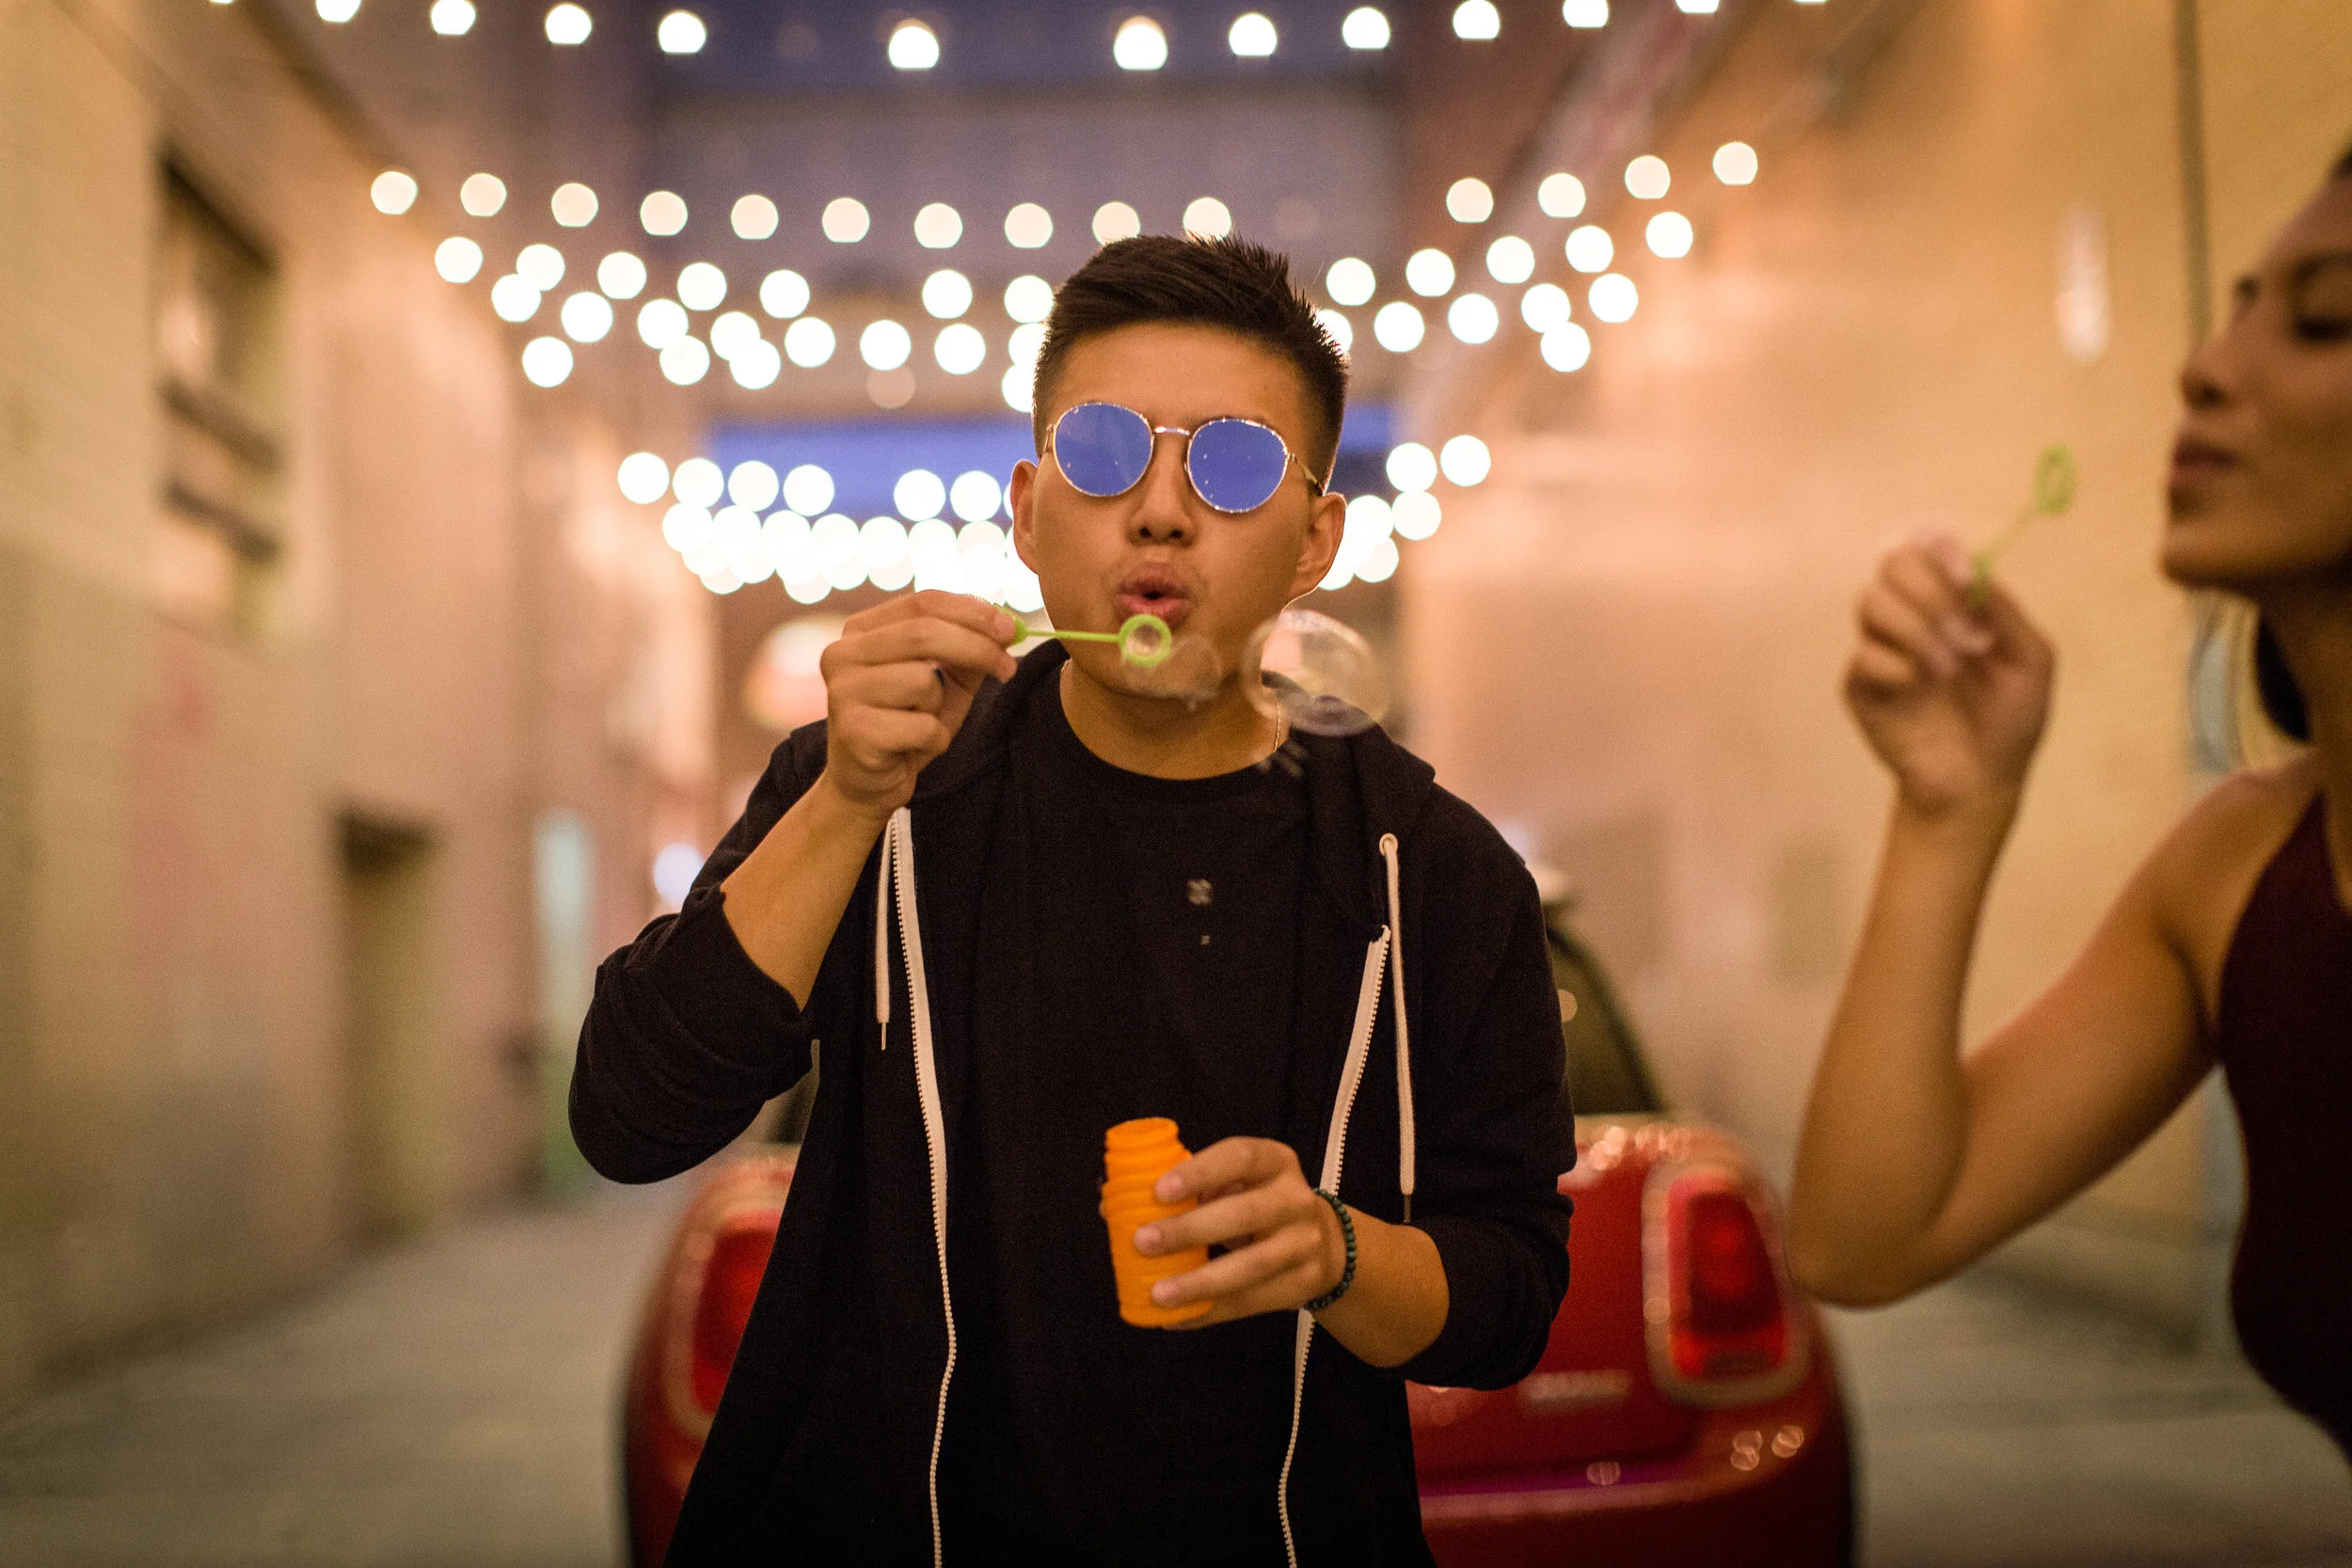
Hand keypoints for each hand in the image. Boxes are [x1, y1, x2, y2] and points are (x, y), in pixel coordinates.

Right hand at [819, 592, 1018, 819]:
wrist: (866, 786)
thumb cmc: (906, 726)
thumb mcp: (942, 683)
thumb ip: (966, 652)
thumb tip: (1004, 626)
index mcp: (862, 631)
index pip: (923, 602)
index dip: (972, 612)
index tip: (1011, 628)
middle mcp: (842, 653)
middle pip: (924, 633)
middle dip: (977, 647)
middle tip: (1008, 668)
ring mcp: (842, 691)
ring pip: (922, 681)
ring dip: (940, 707)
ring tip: (923, 722)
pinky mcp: (852, 730)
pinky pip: (921, 726)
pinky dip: (933, 740)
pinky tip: (914, 748)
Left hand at [1132, 1137, 1345, 1326]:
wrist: (1323, 1243)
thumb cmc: (1257, 1204)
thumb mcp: (1234, 1184)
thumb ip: (1185, 1191)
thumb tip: (1112, 1208)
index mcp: (1274, 1162)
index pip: (1240, 1157)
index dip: (1200, 1172)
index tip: (1159, 1191)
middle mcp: (1296, 1199)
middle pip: (1246, 1214)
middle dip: (1191, 1229)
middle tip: (1143, 1242)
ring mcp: (1305, 1244)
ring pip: (1252, 1266)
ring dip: (1200, 1282)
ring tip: (1159, 1293)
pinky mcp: (1303, 1284)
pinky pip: (1252, 1303)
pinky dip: (1210, 1312)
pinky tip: (1177, 1318)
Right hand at [1846, 533, 2054, 818]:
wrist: (1981, 782)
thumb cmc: (2010, 722)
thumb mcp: (2031, 659)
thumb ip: (2003, 612)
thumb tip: (1972, 573)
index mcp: (1953, 602)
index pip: (1928, 547)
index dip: (1940, 548)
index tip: (1966, 577)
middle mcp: (1913, 616)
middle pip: (1893, 562)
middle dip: (1931, 591)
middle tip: (1964, 635)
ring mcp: (1882, 649)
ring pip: (1871, 602)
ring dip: (1916, 630)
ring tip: (1949, 669)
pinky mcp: (1859, 686)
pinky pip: (1864, 655)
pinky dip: (1897, 667)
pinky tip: (1921, 690)